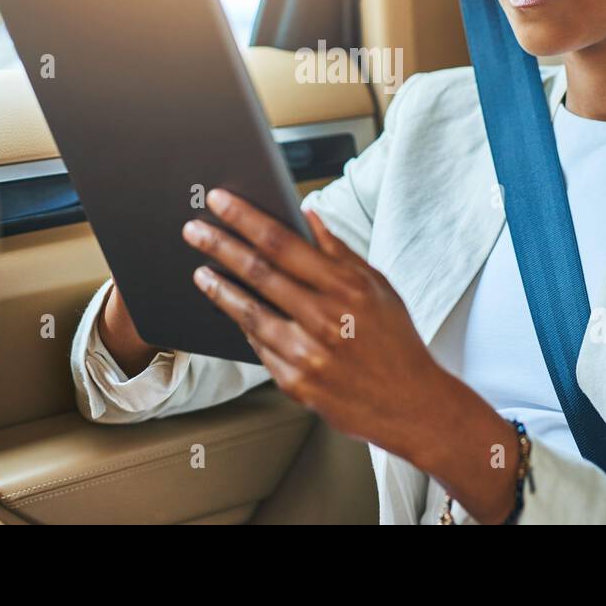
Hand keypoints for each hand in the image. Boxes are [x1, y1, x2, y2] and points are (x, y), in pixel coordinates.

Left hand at [181, 188, 451, 462]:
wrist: (412, 405)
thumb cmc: (396, 341)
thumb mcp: (378, 286)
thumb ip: (339, 251)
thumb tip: (307, 215)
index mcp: (346, 287)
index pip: (282, 242)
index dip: (245, 218)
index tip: (219, 200)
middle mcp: (324, 319)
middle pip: (258, 272)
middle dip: (220, 245)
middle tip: (193, 230)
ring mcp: (307, 354)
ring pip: (248, 312)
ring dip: (218, 288)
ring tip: (200, 272)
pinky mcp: (296, 383)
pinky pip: (258, 346)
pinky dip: (242, 325)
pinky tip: (230, 310)